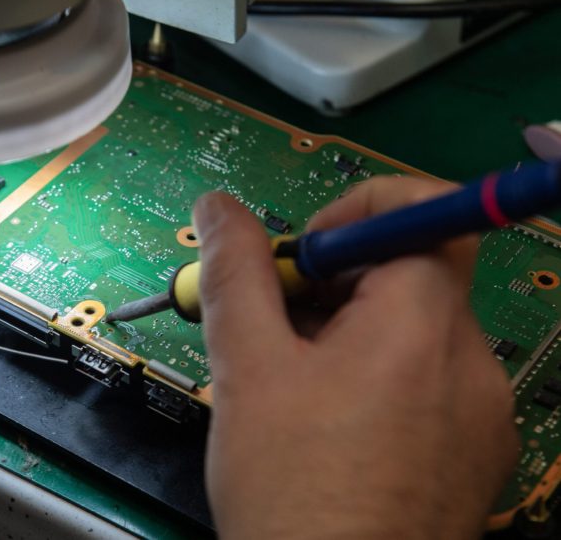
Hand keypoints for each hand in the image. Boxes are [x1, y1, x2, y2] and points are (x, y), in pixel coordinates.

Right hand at [196, 178, 517, 539]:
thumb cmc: (293, 491)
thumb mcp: (247, 367)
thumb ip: (236, 271)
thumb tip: (219, 208)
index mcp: (421, 323)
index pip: (420, 210)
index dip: (350, 214)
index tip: (299, 257)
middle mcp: (469, 361)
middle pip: (409, 273)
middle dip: (333, 282)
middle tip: (274, 325)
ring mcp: (480, 412)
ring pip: (413, 332)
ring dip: (350, 333)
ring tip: (291, 386)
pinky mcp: (473, 453)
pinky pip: (427, 383)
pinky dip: (378, 378)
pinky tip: (328, 425)